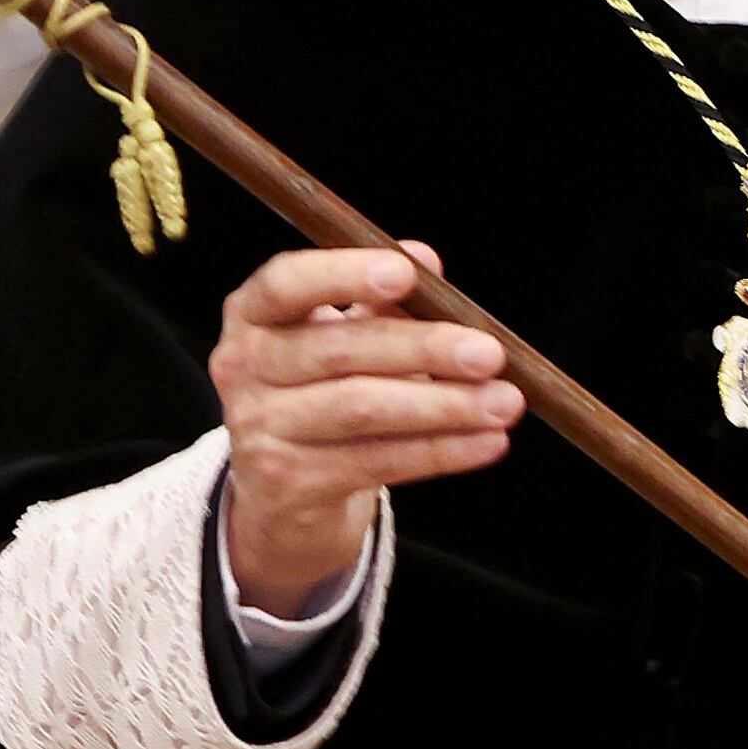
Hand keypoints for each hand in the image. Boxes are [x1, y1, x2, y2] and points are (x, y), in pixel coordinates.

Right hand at [213, 242, 520, 612]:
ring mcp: (259, 428)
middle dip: (423, 349)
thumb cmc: (321, 390)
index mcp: (252, 313)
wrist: (281, 491)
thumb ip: (382, 297)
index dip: (343, 275)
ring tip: (504, 403)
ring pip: (361, 410)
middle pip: (339, 350)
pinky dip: (440, 451)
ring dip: (444, 406)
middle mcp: (243, 366)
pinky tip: (487, 442)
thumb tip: (425, 257)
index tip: (404, 275)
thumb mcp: (344, 334)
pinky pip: (376, 461)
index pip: (286, 283)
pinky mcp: (287, 482)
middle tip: (490, 353)